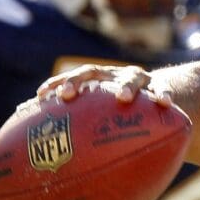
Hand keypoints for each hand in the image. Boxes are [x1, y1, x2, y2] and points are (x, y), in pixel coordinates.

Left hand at [38, 63, 171, 105]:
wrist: (158, 94)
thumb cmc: (124, 107)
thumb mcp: (104, 109)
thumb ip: (77, 116)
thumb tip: (34, 128)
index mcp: (99, 79)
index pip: (74, 77)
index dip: (58, 82)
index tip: (41, 94)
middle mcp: (114, 75)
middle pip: (93, 71)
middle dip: (77, 80)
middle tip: (66, 94)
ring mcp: (138, 79)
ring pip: (131, 77)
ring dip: (125, 86)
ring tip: (122, 98)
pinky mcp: (159, 85)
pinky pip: (162, 89)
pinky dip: (163, 94)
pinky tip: (165, 103)